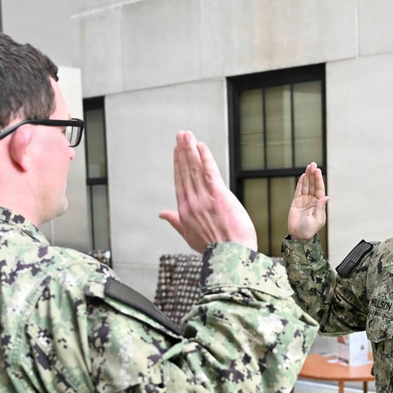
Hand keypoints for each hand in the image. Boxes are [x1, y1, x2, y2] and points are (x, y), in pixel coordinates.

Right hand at [159, 131, 256, 251]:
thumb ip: (176, 222)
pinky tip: (201, 146)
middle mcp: (192, 203)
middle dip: (182, 151)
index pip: (179, 182)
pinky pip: (210, 172)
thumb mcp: (189, 236)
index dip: (177, 164)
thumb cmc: (213, 249)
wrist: (231, 257)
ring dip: (190, 149)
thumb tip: (161, 214)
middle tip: (180, 135)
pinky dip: (205, 158)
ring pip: (195, 169)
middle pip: (185, 172)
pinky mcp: (219, 196)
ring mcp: (205, 199)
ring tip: (186, 135)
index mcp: (185, 211)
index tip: (176, 151)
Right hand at [287, 162, 329, 239]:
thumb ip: (320, 208)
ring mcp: (304, 201)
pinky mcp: (296, 202)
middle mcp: (313, 200)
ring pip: (306, 186)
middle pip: (313, 185)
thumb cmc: (309, 230)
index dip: (318, 179)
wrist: (298, 236)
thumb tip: (326, 197)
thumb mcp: (317, 220)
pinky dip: (301, 183)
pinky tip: (303, 176)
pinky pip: (299, 191)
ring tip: (308, 167)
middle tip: (312, 164)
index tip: (317, 170)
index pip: (319, 189)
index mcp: (319, 204)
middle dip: (313, 175)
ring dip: (307, 176)